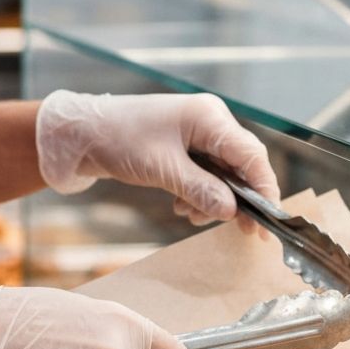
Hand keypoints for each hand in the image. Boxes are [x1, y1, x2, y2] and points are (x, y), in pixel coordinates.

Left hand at [36, 91, 279, 226]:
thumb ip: (200, 190)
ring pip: (224, 172)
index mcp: (209, 117)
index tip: (268, 222)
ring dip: (215, 199)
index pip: (251, 155)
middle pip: (242, 164)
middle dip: (240, 198)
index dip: (264, 189)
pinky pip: (206, 173)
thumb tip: (232, 212)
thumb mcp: (162, 170)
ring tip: (192, 216)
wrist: (80, 134)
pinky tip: (181, 206)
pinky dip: (199, 193)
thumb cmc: (118, 141)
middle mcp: (209, 121)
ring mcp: (197, 133)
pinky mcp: (184, 146)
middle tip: (243, 231)